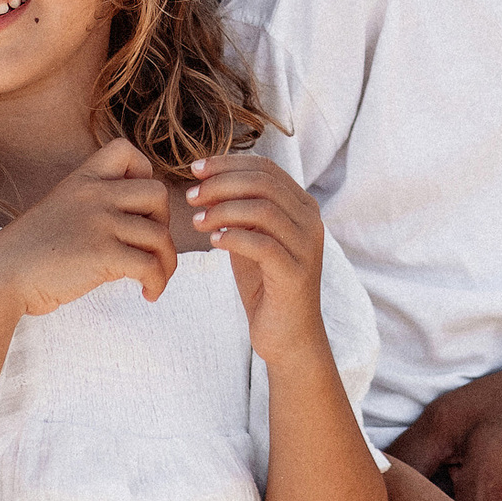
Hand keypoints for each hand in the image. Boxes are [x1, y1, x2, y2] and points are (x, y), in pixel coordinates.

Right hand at [0, 139, 176, 316]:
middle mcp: (94, 194)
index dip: (143, 173)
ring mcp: (99, 223)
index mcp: (82, 179)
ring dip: (166, 263)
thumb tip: (137, 220)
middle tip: (148, 246)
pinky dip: (157, 282)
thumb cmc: (30, 250)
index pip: (126, 150)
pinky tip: (147, 293)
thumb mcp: (61, 209)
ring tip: (155, 280)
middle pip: (159, 193)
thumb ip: (93, 205)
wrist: (0, 275)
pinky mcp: (103, 254)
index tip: (136, 205)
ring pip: (160, 236)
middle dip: (164, 221)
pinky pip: (149, 266)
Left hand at [185, 153, 324, 364]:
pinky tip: (213, 241)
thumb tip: (208, 182)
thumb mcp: (252, 239)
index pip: (266, 168)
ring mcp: (306, 247)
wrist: (288, 336)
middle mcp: (310, 222)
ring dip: (223, 210)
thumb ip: (241, 211)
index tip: (196, 169)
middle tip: (191, 196)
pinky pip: (262, 244)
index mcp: (302, 207)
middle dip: (221, 184)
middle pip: (264, 183)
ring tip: (197, 221)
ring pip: (263, 210)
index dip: (228, 164)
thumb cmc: (266, 285)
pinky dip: (233, 237)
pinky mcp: (296, 274)